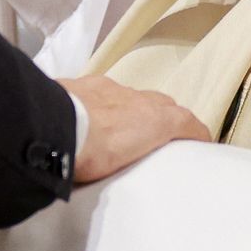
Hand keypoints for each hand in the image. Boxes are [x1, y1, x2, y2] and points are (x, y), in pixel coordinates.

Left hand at [58, 75, 209, 182]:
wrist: (51, 128)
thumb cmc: (93, 154)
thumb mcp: (124, 167)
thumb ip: (138, 160)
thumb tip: (136, 165)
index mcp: (156, 119)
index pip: (186, 121)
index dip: (195, 132)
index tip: (199, 143)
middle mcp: (140, 99)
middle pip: (163, 103)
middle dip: (164, 117)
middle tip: (156, 137)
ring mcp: (112, 88)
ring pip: (132, 97)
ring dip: (131, 110)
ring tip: (119, 129)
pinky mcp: (86, 83)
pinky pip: (103, 92)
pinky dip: (103, 103)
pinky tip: (89, 115)